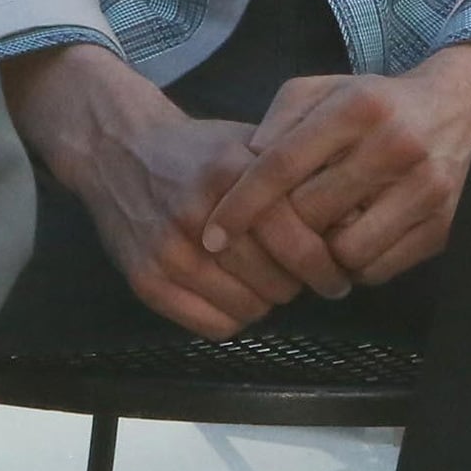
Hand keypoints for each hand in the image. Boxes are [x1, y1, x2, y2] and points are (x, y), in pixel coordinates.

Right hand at [6, 44, 342, 336]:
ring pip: (249, 309)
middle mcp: (198, 216)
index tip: (338, 274)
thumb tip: (355, 219)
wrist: (115, 148)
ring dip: (264, 299)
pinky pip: (214, 326)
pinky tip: (232, 291)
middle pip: (278, 283)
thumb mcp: (247, 145)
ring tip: (261, 278)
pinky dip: (233, 315)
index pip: (298, 243)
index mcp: (231, 174)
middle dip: (296, 282)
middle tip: (295, 273)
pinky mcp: (145, 280)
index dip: (326, 266)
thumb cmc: (195, 149)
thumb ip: (294, 178)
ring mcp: (168, 252)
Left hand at [203, 41, 470, 288]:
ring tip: (322, 233)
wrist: (466, 106)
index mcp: (357, 107)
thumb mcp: (326, 90)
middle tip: (275, 230)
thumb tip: (245, 163)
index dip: (241, 204)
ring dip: (322, 252)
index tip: (212, 234)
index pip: (282, 165)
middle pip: (310, 213)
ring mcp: (427, 188)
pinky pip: (379, 268)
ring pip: (345, 250)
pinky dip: (357, 263)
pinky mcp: (447, 224)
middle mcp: (395, 145)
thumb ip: (281, 118)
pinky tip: (356, 239)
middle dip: (283, 229)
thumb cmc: (379, 102)